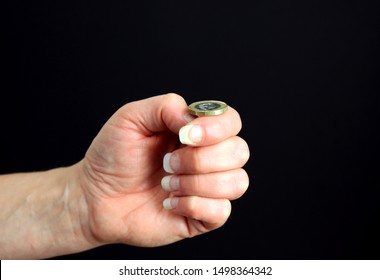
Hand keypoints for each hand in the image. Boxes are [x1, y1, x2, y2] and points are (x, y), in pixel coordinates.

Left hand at [78, 93, 249, 246]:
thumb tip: (194, 120)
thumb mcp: (131, 118)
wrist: (94, 197)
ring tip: (167, 183)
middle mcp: (207, 158)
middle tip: (165, 162)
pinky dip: (192, 205)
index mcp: (195, 132)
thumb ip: (165, 107)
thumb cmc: (112, 157)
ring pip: (237, 182)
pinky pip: (221, 211)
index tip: (184, 135)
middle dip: (199, 159)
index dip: (216, 128)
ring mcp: (207, 188)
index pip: (232, 122)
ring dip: (197, 182)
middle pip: (239, 151)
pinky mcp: (201, 217)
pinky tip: (169, 203)